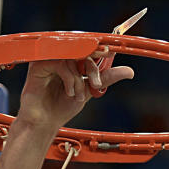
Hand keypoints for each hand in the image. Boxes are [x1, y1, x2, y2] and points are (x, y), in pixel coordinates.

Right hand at [19, 48, 134, 129]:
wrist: (46, 121)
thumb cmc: (63, 106)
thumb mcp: (90, 90)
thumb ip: (106, 78)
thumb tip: (130, 71)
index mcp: (70, 60)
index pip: (87, 47)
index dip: (99, 49)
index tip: (110, 52)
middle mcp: (59, 57)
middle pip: (79, 48)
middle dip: (91, 65)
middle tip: (96, 82)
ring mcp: (48, 59)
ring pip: (71, 57)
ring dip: (79, 79)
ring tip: (79, 96)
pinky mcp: (38, 65)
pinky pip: (60, 63)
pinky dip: (69, 79)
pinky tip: (69, 93)